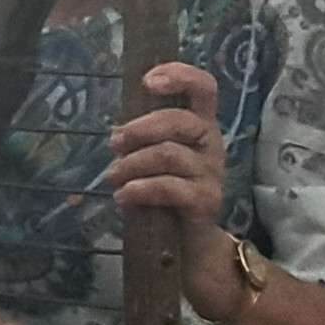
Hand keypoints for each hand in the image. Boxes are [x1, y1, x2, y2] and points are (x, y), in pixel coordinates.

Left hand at [99, 62, 234, 305]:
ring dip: (132, 164)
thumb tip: (116, 134)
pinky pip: (171, 187)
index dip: (180, 76)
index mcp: (201, 127)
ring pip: (169, 155)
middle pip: (180, 121)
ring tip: (112, 178)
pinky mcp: (206, 201)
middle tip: (113, 143)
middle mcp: (212, 145)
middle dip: (140, 129)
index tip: (148, 81)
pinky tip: (123, 198)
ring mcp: (213, 173)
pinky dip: (141, 190)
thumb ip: (144, 140)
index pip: (205, 88)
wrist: (190, 247)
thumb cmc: (167, 196)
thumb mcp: (155, 161)